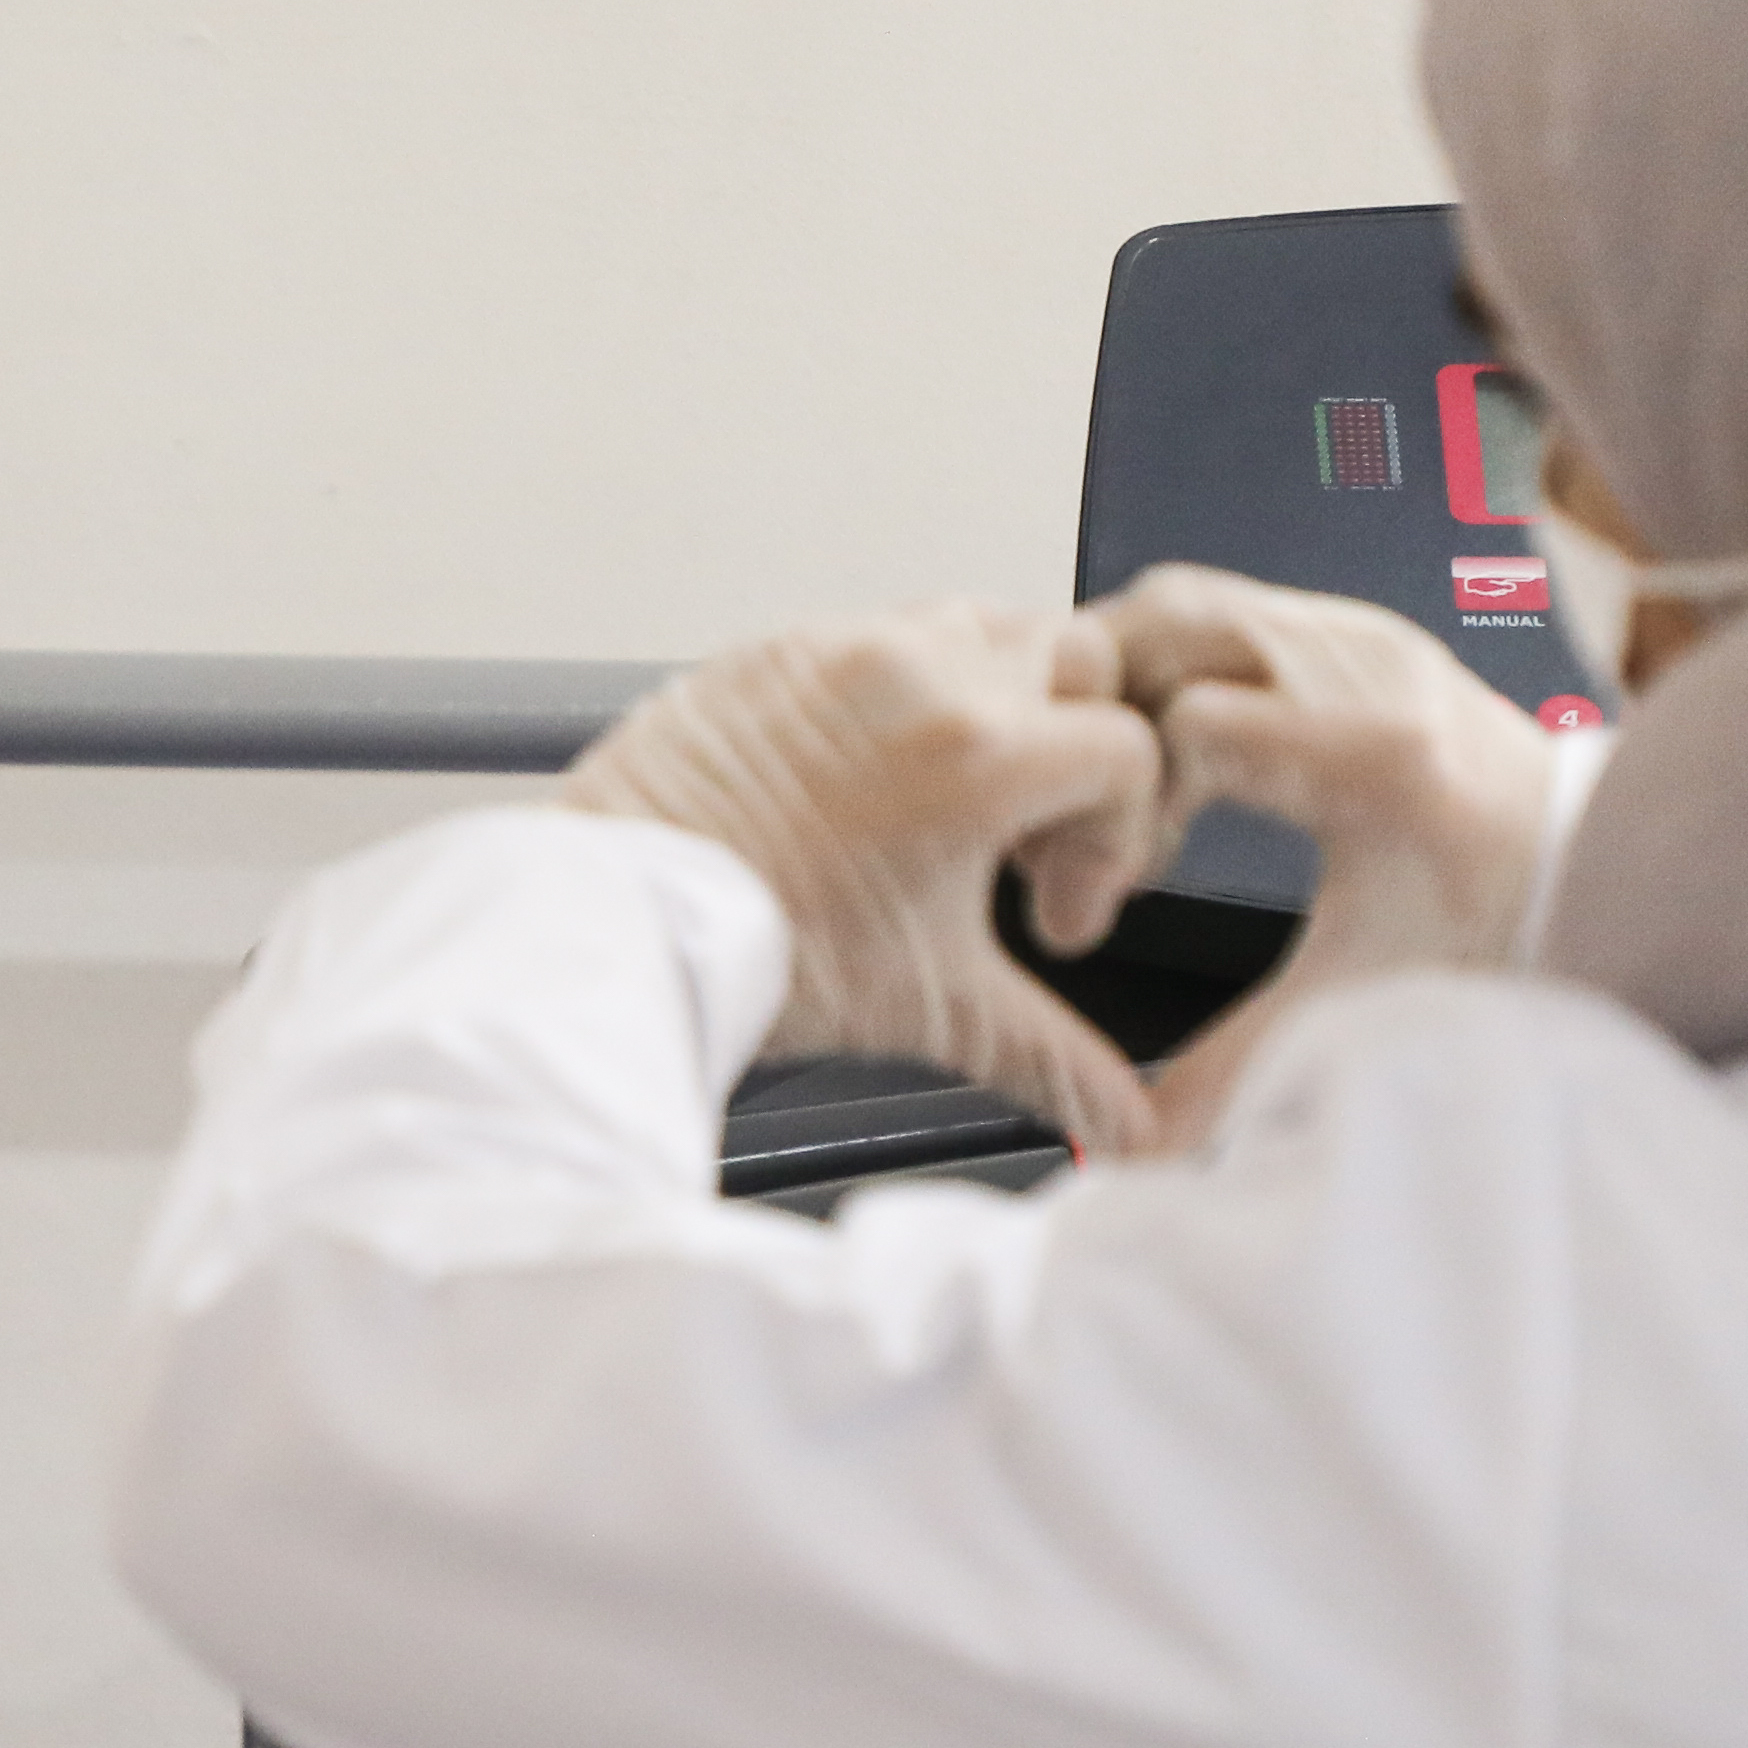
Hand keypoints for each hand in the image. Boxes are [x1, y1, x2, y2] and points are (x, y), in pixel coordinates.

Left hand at [560, 605, 1173, 1159]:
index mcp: (976, 752)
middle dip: (1075, 745)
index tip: (1055, 918)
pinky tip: (869, 785)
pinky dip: (900, 694)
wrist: (614, 930)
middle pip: (1074, 659)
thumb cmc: (755, 956)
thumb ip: (1056, 1061)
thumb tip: (1133, 1123)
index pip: (1128, 753)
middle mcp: (915, 674)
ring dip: (995, 700)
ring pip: (977, 624)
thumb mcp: (933, 1010)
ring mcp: (840, 650)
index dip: (1116, 845)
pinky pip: (876, 635)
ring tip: (955, 802)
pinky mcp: (775, 652)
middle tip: (1024, 843)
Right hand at [1076, 566, 1563, 1141]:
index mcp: (1378, 758)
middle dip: (1091, 734)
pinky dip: (1166, 674)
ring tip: (1123, 801)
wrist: (1600, 869)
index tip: (1104, 911)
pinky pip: (1220, 611)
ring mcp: (1361, 633)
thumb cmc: (1503, 929)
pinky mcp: (1354, 628)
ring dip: (1118, 693)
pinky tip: (1174, 763)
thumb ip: (1238, 1065)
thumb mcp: (1363, 1000)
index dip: (1116, 823)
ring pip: (1178, 602)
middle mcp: (1367, 668)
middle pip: (1160, 632)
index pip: (1187, 730)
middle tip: (1087, 837)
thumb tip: (1135, 1145)